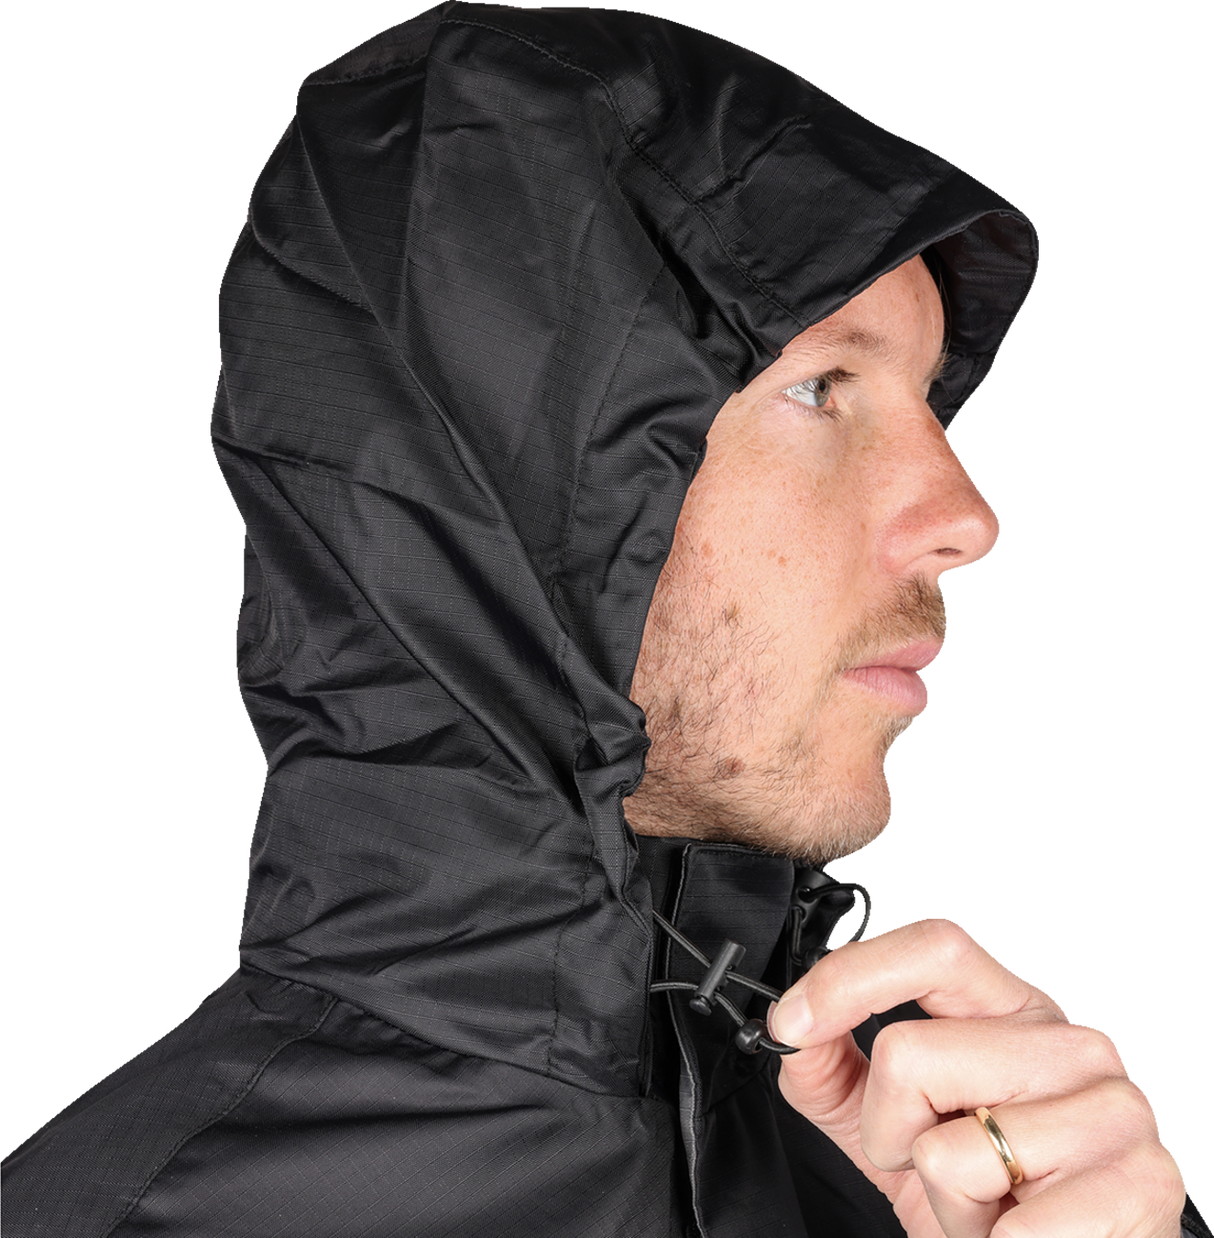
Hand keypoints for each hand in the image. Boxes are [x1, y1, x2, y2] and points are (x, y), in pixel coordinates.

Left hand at [768, 916, 1186, 1237]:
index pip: (936, 945)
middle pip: (908, 1051)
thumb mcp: (897, 1129)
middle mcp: (1074, 1041)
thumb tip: (791, 1030)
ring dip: (944, 1195)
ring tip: (989, 1202)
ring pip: (946, 1145)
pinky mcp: (1145, 1183)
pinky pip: (1006, 1221)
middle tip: (939, 1163)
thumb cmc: (990, 1201)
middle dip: (891, 1129)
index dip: (849, 976)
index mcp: (1015, 1010)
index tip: (791, 1021)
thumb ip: (835, 1071)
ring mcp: (1117, 1108)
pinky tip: (1019, 1233)